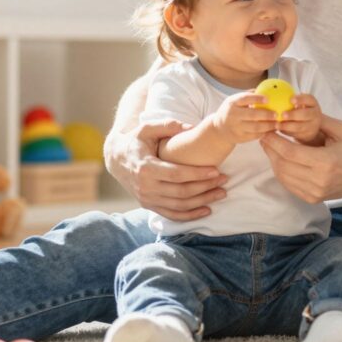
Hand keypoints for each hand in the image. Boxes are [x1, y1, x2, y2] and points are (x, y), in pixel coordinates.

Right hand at [107, 120, 227, 221]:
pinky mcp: (149, 205)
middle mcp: (145, 187)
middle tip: (224, 180)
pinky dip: (190, 215)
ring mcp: (147, 199)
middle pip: (181, 192)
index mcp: (145, 167)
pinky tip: (207, 210)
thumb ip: (168, 125)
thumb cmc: (136, 141)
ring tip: (221, 193)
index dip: (197, 174)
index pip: (176, 174)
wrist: (116, 159)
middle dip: (205, 187)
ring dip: (202, 201)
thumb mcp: (147, 128)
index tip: (216, 170)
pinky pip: (172, 215)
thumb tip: (191, 127)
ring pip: (179, 206)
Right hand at [214, 92, 278, 143]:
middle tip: (277, 114)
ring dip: (268, 126)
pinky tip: (272, 129)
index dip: (256, 98)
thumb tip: (267, 87)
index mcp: (232, 103)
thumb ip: (249, 95)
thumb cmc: (232, 111)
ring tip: (278, 123)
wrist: (219, 129)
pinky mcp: (240, 138)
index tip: (268, 98)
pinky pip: (255, 136)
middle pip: (252, 115)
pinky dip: (265, 132)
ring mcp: (236, 128)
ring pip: (255, 127)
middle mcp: (233, 115)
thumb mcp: (235, 101)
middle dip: (266, 114)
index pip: (244, 99)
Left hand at [259, 115, 341, 202]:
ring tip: (270, 146)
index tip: (267, 131)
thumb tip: (296, 110)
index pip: (290, 153)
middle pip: (283, 165)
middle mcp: (318, 180)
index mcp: (326, 162)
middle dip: (270, 150)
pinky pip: (288, 185)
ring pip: (283, 176)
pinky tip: (279, 159)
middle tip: (265, 136)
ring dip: (273, 160)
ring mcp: (314, 192)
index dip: (274, 142)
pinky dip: (280, 171)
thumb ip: (319, 120)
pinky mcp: (311, 198)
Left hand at [277, 93, 322, 143]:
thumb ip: (291, 100)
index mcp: (313, 104)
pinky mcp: (307, 135)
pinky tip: (279, 129)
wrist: (310, 126)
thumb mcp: (300, 104)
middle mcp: (315, 114)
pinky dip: (287, 132)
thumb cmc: (300, 111)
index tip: (291, 99)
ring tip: (277, 124)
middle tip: (282, 114)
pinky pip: (296, 134)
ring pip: (300, 126)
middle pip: (306, 114)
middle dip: (294, 114)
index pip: (309, 99)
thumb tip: (273, 91)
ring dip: (288, 126)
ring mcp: (312, 126)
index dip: (301, 99)